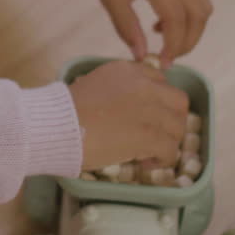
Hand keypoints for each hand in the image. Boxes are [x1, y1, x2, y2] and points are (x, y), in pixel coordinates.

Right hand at [69, 60, 187, 168]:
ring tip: (149, 153)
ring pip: (178, 127)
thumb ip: (113, 89)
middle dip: (172, 119)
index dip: (158, 100)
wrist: (57, 126)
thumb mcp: (91, 85)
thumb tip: (122, 107)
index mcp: (127, 71)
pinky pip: (171, 149)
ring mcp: (150, 109)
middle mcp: (144, 85)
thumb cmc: (64, 111)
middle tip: (157, 134)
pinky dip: (162, 160)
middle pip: (178, 101)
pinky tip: (145, 164)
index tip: (148, 114)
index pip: (159, 80)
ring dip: (167, 141)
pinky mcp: (151, 135)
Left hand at [85, 0, 212, 68]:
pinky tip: (165, 23)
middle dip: (187, 42)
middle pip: (197, 14)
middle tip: (168, 58)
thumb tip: (141, 56)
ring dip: (193, 31)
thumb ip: (125, 26)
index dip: (173, 44)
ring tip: (167, 41)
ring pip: (204, 7)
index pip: (175, 17)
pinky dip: (191, 16)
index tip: (163, 62)